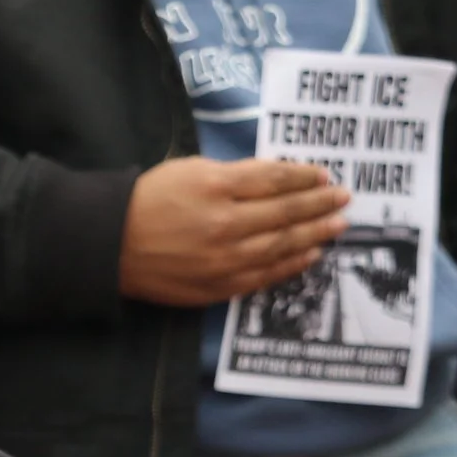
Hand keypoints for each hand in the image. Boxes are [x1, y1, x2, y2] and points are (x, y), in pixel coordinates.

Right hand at [119, 157, 349, 306]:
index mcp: (216, 186)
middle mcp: (225, 224)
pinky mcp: (218, 286)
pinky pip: (265, 275)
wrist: (112, 244)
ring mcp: (224, 259)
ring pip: (281, 245)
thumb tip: (276, 182)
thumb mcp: (190, 169)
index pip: (274, 179)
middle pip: (285, 212)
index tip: (325, 175)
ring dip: (315, 234)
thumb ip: (234, 175)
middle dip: (319, 204)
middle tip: (344, 199)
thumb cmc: (149, 199)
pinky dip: (292, 264)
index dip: (304, 176)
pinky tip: (311, 254)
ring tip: (337, 226)